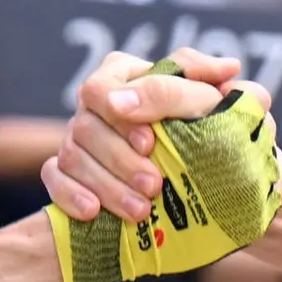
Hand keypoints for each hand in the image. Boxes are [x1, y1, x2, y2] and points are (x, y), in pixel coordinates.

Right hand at [44, 54, 281, 281]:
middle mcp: (95, 106)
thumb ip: (217, 84)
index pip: (103, 86)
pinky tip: (94, 213)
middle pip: (86, 125)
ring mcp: (78, 139)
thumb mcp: (215, 103)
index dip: (120, 114)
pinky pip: (54, 178)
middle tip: (153, 185)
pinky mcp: (68, 172)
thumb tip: (227, 68)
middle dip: (119, 159)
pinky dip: (71, 194)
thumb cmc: (208, 130)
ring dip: (106, 185)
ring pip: (73, 155)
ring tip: (141, 211)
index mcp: (123, 76)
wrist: (210, 177)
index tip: (149, 142)